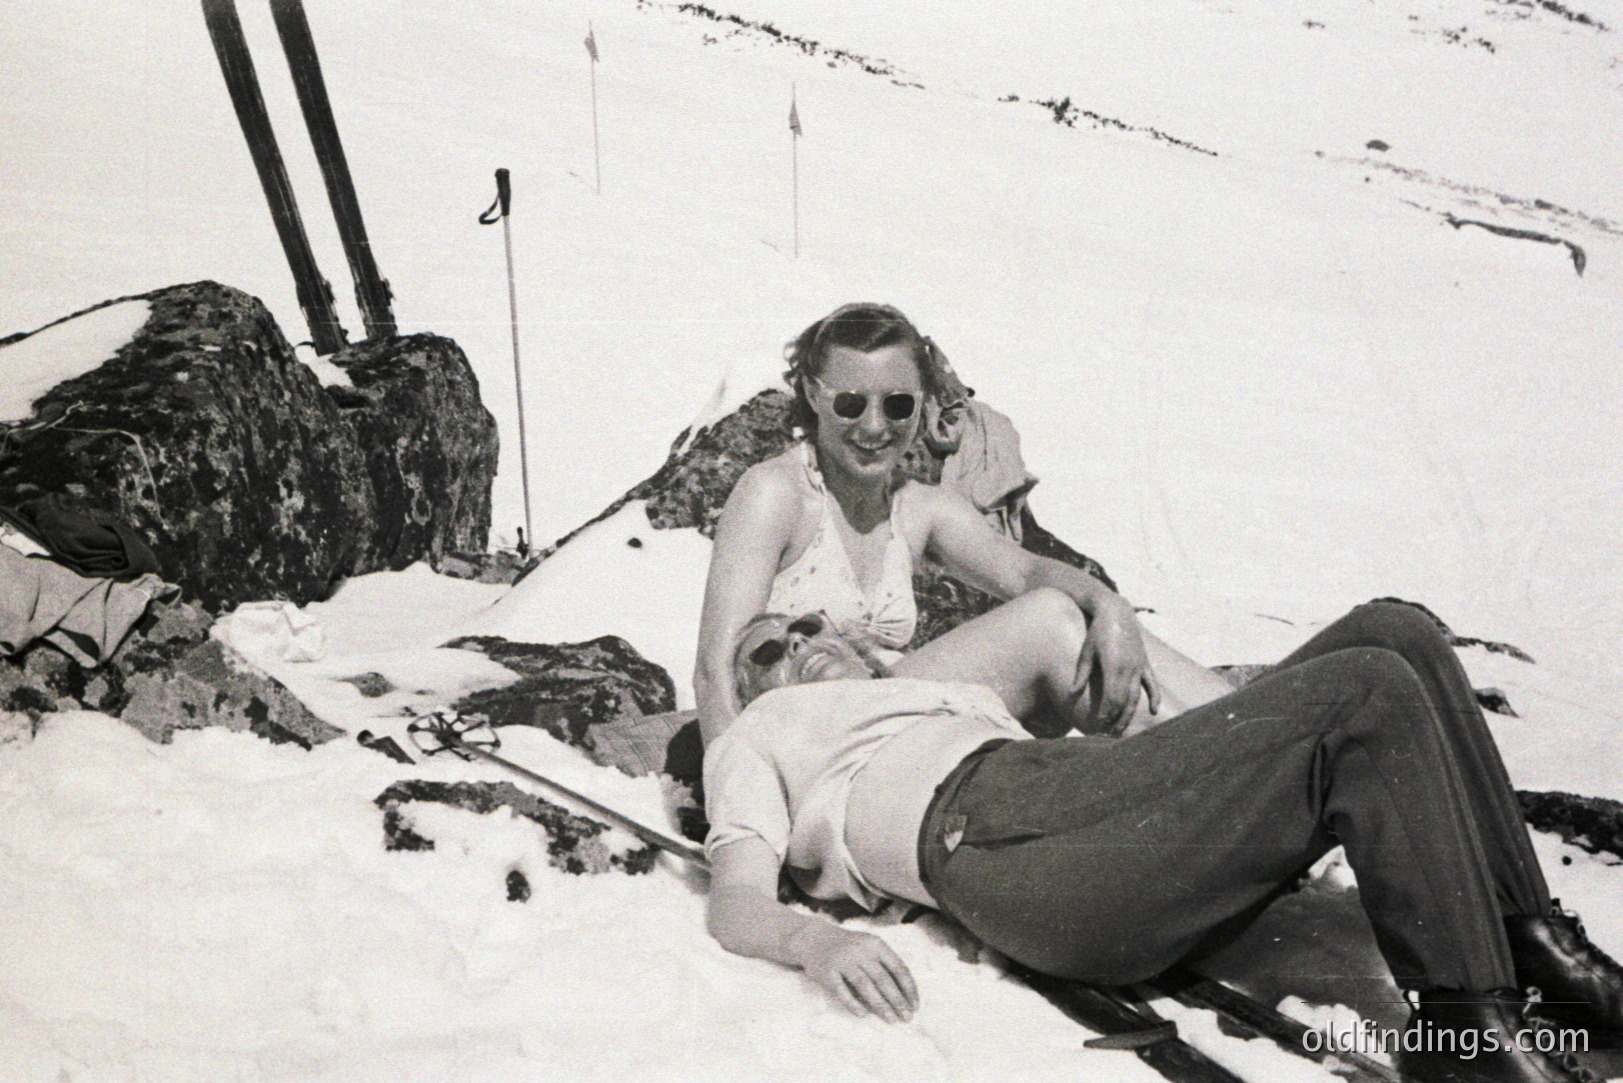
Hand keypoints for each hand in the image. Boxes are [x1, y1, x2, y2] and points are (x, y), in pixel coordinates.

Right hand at [789, 921, 917, 1022]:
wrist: (813, 938)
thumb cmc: (849, 947)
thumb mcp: (869, 947)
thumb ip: (885, 965)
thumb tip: (905, 995)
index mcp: (875, 944)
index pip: (898, 967)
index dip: (908, 988)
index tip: (914, 1006)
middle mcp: (860, 950)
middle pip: (883, 979)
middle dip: (897, 1001)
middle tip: (906, 1018)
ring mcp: (842, 961)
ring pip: (865, 986)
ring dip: (880, 1005)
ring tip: (891, 1020)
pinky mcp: (827, 972)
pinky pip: (842, 991)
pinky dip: (854, 1004)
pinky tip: (864, 1015)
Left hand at [1075, 595, 1162, 734]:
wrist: (1117, 612)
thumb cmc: (1097, 632)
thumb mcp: (1086, 652)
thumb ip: (1081, 674)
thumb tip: (1072, 694)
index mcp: (1113, 667)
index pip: (1112, 699)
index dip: (1107, 715)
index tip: (1099, 727)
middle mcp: (1129, 669)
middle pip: (1125, 702)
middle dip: (1116, 719)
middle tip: (1108, 735)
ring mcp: (1139, 666)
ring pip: (1137, 696)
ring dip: (1129, 714)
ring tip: (1121, 728)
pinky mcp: (1144, 663)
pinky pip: (1152, 683)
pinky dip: (1154, 697)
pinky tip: (1154, 710)